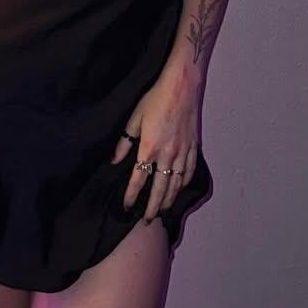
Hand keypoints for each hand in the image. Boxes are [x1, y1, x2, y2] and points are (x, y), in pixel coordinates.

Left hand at [111, 65, 200, 221]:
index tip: (127, 206)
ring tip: (162, 211)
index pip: (138, 179)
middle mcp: (168, 154)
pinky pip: (189, 171)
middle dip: (152, 206)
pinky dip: (183, 183)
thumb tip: (115, 160)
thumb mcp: (135, 118)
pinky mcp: (193, 147)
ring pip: (176, 183)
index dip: (132, 195)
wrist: (182, 86)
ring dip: (169, 199)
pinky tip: (179, 189)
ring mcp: (183, 152)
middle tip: (147, 220)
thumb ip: (125, 142)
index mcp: (150, 148)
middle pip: (160, 188)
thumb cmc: (156, 99)